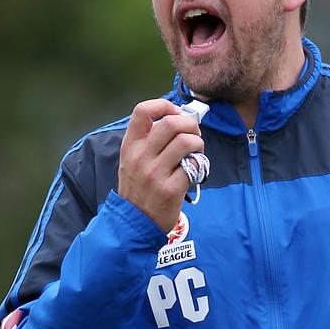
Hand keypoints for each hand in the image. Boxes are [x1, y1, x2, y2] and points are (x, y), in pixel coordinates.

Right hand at [118, 99, 203, 231]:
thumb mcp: (131, 160)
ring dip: (198, 143)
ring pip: (186, 141)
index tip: (175, 113)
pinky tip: (194, 169)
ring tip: (196, 151)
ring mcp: (154, 173)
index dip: (164, 105)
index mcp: (130, 146)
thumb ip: (148, 140)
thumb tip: (177, 118)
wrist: (133, 222)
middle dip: (190, 124)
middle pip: (171, 123)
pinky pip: (193, 165)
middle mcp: (140, 157)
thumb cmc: (137, 188)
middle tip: (193, 134)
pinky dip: (199, 164)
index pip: (142, 111)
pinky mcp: (170, 189)